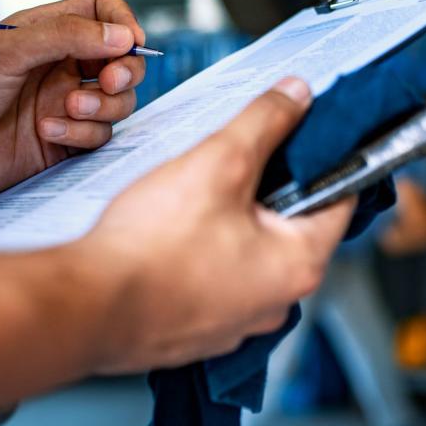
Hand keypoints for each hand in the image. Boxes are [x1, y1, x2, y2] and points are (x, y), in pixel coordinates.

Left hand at [0, 0, 146, 213]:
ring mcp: (65, 105)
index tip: (128, 43)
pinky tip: (45, 133)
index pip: (102, 12)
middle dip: (126, 70)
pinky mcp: (64, 141)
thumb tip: (122, 35)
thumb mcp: (4, 52)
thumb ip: (65, 37)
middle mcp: (61, 66)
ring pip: (118, 101)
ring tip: (68, 110)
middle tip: (110, 81)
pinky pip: (100, 136)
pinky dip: (82, 134)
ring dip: (103, 105)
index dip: (123, 23)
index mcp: (46, 32)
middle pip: (122, 59)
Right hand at [68, 77, 355, 372]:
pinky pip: (215, 279)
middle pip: (292, 224)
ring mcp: (237, 322)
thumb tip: (298, 95)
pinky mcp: (199, 330)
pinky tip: (173, 231)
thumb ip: (265, 123)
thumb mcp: (218, 162)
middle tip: (238, 154)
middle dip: (269, 185)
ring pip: (250, 252)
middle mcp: (277, 303)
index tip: (310, 130)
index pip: (340, 198)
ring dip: (231, 220)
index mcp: (299, 265)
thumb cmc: (152, 245)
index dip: (328, 156)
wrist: (85, 307)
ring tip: (197, 192)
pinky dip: (202, 253)